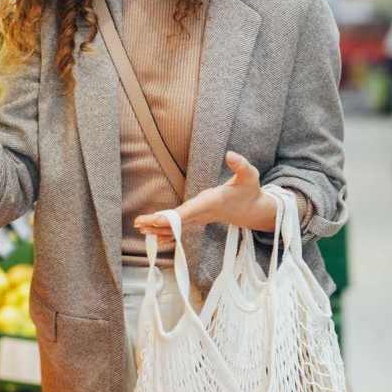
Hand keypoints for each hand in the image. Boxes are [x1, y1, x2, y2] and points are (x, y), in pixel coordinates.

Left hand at [134, 151, 274, 239]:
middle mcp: (203, 213)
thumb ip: (241, 165)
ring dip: (158, 229)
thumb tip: (230, 154)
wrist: (252, 211)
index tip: (156, 219)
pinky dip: (166, 234)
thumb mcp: (250, 175)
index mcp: (211, 202)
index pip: (189, 211)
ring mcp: (200, 219)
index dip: (173, 217)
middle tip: (138, 224)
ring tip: (139, 227)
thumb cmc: (249, 190)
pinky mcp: (198, 220)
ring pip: (176, 227)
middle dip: (158, 224)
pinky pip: (180, 230)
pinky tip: (153, 237)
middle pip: (178, 222)